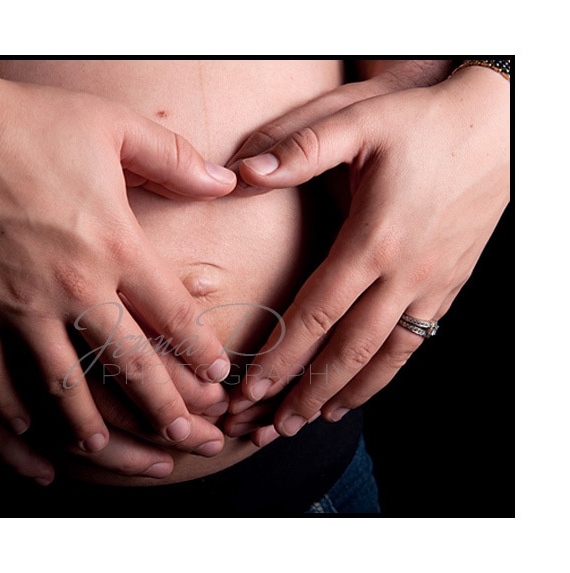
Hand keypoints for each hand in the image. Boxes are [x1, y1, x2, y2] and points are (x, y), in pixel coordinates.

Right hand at [0, 60, 235, 482]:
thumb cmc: (32, 123)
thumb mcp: (116, 127)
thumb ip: (176, 159)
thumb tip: (225, 182)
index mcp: (114, 244)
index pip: (172, 315)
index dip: (200, 351)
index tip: (217, 379)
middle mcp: (72, 285)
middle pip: (128, 364)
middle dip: (165, 410)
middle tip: (188, 439)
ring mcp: (18, 303)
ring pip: (61, 385)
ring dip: (88, 425)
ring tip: (105, 450)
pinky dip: (10, 406)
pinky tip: (27, 426)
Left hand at [226, 64, 509, 441]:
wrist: (501, 124)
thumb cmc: (426, 121)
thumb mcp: (361, 120)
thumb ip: (301, 147)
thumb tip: (242, 171)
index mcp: (373, 239)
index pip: (318, 312)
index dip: (282, 354)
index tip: (252, 387)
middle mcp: (404, 272)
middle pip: (347, 350)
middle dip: (305, 392)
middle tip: (271, 426)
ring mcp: (431, 284)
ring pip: (384, 357)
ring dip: (344, 394)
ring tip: (309, 421)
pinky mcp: (449, 285)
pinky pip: (414, 343)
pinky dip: (385, 375)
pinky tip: (361, 391)